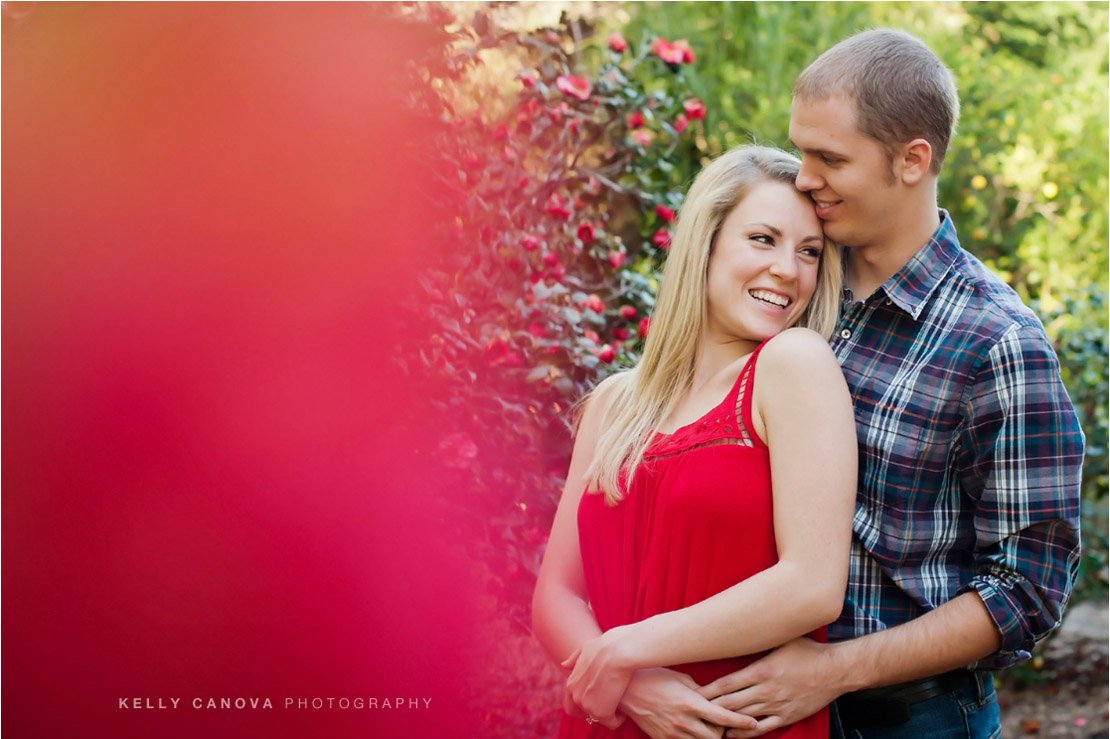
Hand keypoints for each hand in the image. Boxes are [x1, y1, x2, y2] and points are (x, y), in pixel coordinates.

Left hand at [561, 626, 637, 728]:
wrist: (618, 650)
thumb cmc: (606, 645)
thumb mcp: (585, 649)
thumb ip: (574, 658)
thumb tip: (564, 665)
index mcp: (571, 683)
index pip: (571, 706)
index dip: (585, 705)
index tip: (599, 699)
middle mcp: (576, 696)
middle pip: (584, 715)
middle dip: (597, 710)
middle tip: (610, 703)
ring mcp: (587, 705)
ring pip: (599, 719)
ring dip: (609, 713)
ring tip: (620, 704)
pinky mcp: (602, 712)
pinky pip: (611, 723)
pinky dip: (619, 718)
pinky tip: (625, 709)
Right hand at [621, 668, 758, 738]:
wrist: (625, 689)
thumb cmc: (653, 677)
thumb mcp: (680, 678)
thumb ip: (700, 690)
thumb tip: (716, 696)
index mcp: (690, 702)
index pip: (723, 716)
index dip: (741, 721)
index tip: (754, 722)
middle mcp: (683, 720)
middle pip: (716, 736)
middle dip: (724, 732)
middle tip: (726, 724)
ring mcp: (672, 733)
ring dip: (710, 738)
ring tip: (710, 729)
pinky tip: (694, 734)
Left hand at [698, 638, 839, 737]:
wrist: (835, 670)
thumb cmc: (807, 650)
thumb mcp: (780, 639)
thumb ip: (759, 638)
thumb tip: (739, 623)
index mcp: (760, 670)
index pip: (726, 683)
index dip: (707, 691)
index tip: (692, 693)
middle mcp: (765, 690)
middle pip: (729, 703)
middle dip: (709, 708)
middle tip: (692, 711)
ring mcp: (776, 705)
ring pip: (743, 718)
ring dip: (724, 721)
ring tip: (707, 723)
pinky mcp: (787, 716)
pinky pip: (762, 728)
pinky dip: (745, 733)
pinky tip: (732, 734)